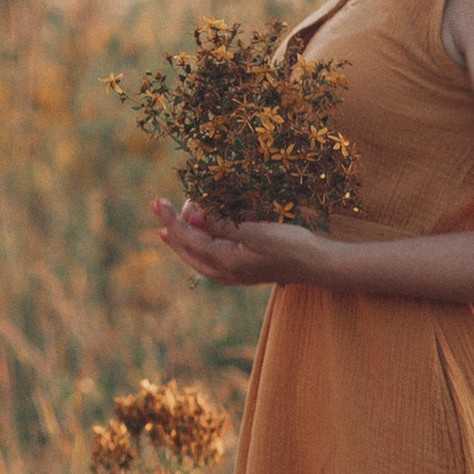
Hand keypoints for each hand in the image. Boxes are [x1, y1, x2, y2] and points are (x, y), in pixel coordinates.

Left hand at [150, 196, 324, 289]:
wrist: (317, 264)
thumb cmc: (289, 245)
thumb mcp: (255, 231)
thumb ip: (222, 226)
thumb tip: (192, 218)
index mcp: (225, 262)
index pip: (187, 239)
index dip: (170, 219)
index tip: (156, 201)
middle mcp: (224, 272)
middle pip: (187, 249)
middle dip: (173, 227)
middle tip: (161, 204)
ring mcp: (233, 273)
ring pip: (198, 254)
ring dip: (186, 235)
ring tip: (174, 221)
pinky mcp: (242, 268)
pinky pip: (213, 255)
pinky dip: (203, 241)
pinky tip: (204, 229)